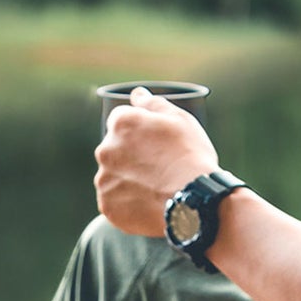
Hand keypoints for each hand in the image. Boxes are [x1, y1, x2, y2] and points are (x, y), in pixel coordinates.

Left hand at [94, 87, 220, 236]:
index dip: (141, 131)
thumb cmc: (192, 157)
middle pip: (115, 149)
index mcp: (121, 124)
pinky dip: (130, 203)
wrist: (195, 200)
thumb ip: (154, 104)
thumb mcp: (181, 121)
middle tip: (161, 167)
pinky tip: (152, 204)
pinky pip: (116, 203)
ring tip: (158, 189)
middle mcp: (105, 150)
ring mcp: (105, 180)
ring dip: (130, 180)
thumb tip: (138, 93)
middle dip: (133, 156)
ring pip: (115, 176)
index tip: (157, 143)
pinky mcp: (108, 207)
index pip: (121, 120)